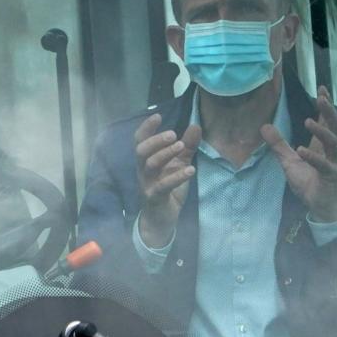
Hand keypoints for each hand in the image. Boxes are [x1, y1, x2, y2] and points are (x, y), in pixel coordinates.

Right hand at [135, 115, 201, 247]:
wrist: (161, 220)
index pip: (140, 141)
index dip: (146, 128)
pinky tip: (191, 170)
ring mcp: (147, 184)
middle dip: (155, 140)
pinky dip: (177, 177)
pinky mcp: (155, 197)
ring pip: (150, 165)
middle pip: (141, 151)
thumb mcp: (179, 165)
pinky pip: (163, 185)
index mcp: (146, 161)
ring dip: (165, 154)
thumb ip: (187, 147)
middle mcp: (143, 171)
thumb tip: (195, 125)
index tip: (158, 116)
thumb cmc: (167, 190)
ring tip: (181, 146)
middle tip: (173, 134)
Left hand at [261, 85, 336, 222]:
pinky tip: (301, 150)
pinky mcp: (330, 176)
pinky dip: (313, 157)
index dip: (325, 105)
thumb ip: (278, 145)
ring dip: (321, 130)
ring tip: (308, 120)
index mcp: (320, 145)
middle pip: (334, 126)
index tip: (322, 88)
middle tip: (322, 97)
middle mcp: (330, 151)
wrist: (321, 206)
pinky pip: (324, 165)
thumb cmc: (308, 182)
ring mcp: (332, 162)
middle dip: (329, 111)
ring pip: (333, 142)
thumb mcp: (289, 161)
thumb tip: (264, 126)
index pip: (326, 121)